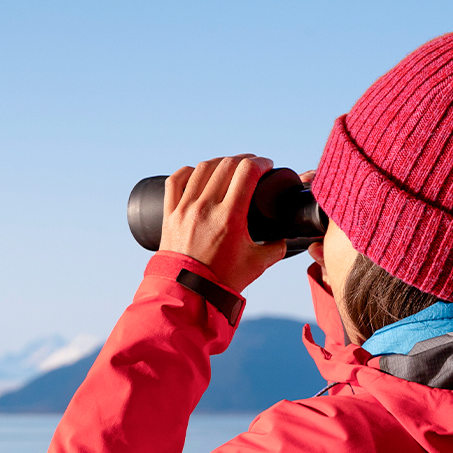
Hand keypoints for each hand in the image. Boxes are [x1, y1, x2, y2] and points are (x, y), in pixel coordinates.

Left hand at [157, 154, 286, 292]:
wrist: (187, 293)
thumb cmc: (221, 280)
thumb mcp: (257, 264)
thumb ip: (276, 248)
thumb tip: (283, 238)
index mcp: (229, 216)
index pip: (247, 171)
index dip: (261, 163)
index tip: (266, 165)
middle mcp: (205, 207)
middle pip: (226, 165)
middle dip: (244, 160)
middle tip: (252, 166)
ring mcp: (185, 208)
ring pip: (202, 169)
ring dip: (219, 162)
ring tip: (229, 167)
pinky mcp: (169, 214)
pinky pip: (175, 181)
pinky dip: (188, 172)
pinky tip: (198, 172)